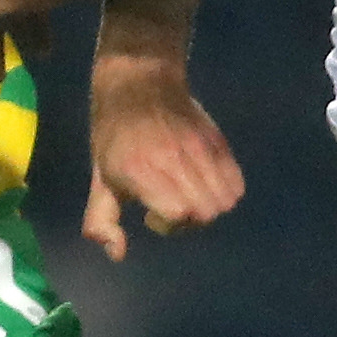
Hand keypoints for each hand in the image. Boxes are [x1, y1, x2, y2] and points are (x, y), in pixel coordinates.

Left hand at [84, 51, 244, 258]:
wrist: (139, 82)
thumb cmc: (114, 135)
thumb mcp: (99, 178)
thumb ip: (102, 220)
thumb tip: (117, 254)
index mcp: (140, 169)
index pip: (179, 212)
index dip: (169, 224)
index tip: (151, 214)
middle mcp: (174, 159)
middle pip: (207, 211)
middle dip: (190, 220)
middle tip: (171, 206)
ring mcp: (199, 148)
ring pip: (225, 199)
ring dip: (209, 206)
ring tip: (189, 194)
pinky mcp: (217, 141)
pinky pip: (237, 182)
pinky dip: (225, 192)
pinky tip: (203, 183)